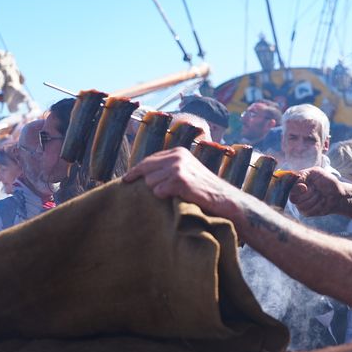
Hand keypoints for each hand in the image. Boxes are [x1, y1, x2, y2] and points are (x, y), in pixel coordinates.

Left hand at [123, 147, 237, 218]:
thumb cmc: (205, 189)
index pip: (149, 160)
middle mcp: (177, 156)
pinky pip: (158, 192)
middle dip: (139, 180)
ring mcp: (178, 167)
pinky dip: (165, 198)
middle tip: (128, 185)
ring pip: (150, 182)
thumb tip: (145, 175)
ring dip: (158, 192)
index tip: (126, 178)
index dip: (136, 170)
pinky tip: (177, 198)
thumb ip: (170, 168)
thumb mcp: (188, 171)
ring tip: (173, 195)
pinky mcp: (179, 180)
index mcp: (178, 152)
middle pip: (145, 169)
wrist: (224, 199)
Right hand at [289, 167, 345, 216]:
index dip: (296, 189)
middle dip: (308, 194)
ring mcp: (300, 204)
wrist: (338, 193)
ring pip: (301, 206)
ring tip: (321, 195)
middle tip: (316, 189)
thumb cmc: (328, 181)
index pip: (290, 188)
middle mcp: (297, 194)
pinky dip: (318, 206)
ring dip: (314, 200)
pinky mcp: (306, 212)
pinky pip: (308, 212)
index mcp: (298, 183)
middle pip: (293, 198)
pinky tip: (323, 201)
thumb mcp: (317, 172)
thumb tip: (297, 184)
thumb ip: (304, 175)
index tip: (305, 187)